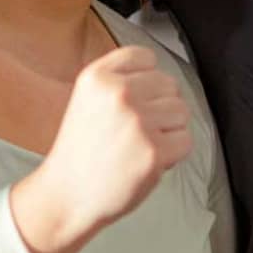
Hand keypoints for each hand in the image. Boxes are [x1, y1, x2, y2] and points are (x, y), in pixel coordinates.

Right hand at [10, 47, 192, 252]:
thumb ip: (119, 80)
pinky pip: (185, 140)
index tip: (134, 101)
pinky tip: (147, 161)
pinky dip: (173, 154)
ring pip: (182, 112)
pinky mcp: (154, 151)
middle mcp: (118, 93)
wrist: (67, 195)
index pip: (145, 57)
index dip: (147, 81)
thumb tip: (164, 80)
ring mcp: (138, 122)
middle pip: (170, 85)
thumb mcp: (87, 100)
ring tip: (140, 146)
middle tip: (134, 131)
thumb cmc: (82, 151)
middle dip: (160, 108)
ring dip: (169, 130)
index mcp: (98, 77)